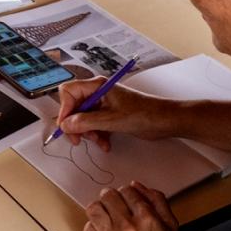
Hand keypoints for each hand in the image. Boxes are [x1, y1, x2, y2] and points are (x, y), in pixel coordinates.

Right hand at [56, 78, 177, 150]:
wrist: (165, 121)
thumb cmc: (145, 114)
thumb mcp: (111, 120)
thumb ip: (85, 122)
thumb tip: (65, 125)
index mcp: (97, 86)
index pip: (68, 92)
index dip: (64, 110)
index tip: (67, 126)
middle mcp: (98, 93)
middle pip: (74, 107)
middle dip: (76, 125)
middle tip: (79, 139)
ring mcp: (103, 104)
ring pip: (83, 119)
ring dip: (88, 133)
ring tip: (99, 141)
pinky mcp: (109, 115)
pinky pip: (94, 125)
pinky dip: (97, 136)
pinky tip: (106, 143)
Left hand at [83, 181, 190, 230]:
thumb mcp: (171, 226)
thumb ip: (157, 201)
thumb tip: (137, 186)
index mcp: (147, 218)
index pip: (127, 191)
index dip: (125, 192)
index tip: (124, 197)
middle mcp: (128, 227)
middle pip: (108, 197)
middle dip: (109, 197)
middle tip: (110, 203)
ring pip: (94, 209)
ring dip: (98, 208)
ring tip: (103, 215)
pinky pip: (88, 230)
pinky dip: (92, 227)